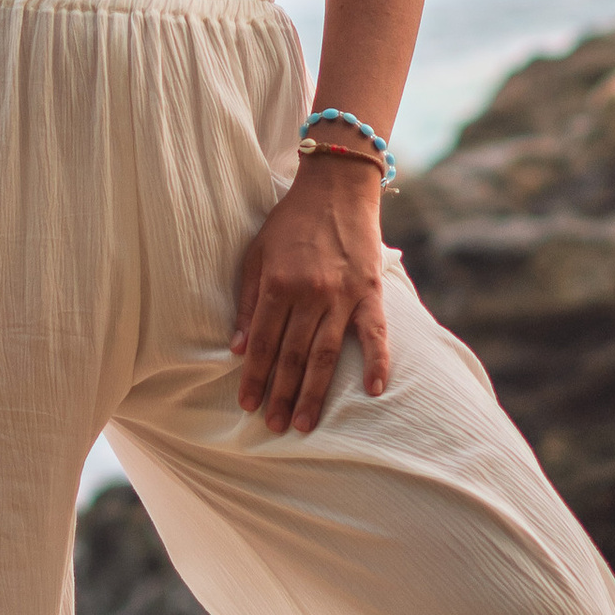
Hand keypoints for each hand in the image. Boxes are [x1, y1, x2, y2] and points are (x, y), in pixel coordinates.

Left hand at [230, 154, 391, 435]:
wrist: (336, 187)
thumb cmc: (290, 221)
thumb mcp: (256, 253)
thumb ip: (248, 301)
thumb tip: (237, 347)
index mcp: (278, 284)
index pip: (263, 342)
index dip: (254, 376)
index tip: (247, 404)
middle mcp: (310, 294)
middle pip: (293, 355)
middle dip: (282, 394)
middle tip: (275, 426)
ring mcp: (343, 295)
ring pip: (326, 354)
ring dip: (315, 392)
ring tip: (305, 423)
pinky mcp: (370, 292)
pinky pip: (375, 333)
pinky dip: (376, 362)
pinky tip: (373, 390)